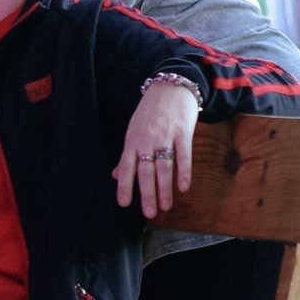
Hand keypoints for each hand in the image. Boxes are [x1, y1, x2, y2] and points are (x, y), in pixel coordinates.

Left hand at [113, 84, 199, 217]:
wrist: (171, 86)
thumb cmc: (150, 111)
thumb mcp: (134, 130)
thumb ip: (128, 155)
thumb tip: (115, 175)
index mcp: (132, 140)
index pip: (127, 167)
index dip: (125, 185)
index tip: (124, 204)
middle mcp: (147, 140)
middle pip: (146, 171)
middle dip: (147, 193)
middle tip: (150, 213)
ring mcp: (165, 136)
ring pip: (164, 167)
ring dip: (165, 188)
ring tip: (166, 206)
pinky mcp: (183, 132)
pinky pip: (184, 156)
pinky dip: (184, 172)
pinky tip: (183, 187)